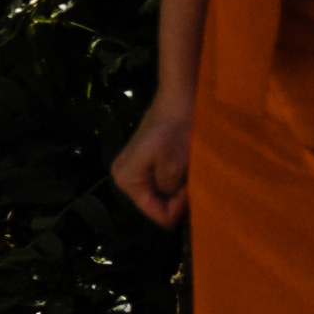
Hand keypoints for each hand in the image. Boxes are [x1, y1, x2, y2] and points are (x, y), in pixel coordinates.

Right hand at [112, 80, 193, 228]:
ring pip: (159, 194)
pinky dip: (174, 180)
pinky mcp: (142, 161)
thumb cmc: (177, 131)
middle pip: (155, 204)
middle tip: (191, 181)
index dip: (177, 209)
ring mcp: (131, 168)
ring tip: (188, 173)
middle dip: (176, 199)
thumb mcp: (175, 165)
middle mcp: (122, 177)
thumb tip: (170, 197)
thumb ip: (168, 189)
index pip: (155, 213)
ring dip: (177, 189)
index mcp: (126, 179)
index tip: (190, 191)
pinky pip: (159, 182)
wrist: (178, 100)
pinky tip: (183, 168)